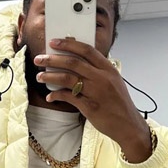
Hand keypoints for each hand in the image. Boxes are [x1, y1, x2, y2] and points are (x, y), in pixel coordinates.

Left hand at [34, 37, 151, 162]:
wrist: (129, 125)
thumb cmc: (119, 103)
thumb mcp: (114, 81)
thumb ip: (98, 70)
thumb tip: (74, 61)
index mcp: (109, 69)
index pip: (87, 50)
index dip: (68, 44)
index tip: (54, 42)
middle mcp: (102, 78)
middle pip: (73, 62)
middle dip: (52, 59)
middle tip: (39, 59)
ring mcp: (96, 93)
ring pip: (67, 78)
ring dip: (50, 76)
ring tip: (40, 76)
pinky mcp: (90, 107)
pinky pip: (68, 97)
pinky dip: (56, 95)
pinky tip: (50, 96)